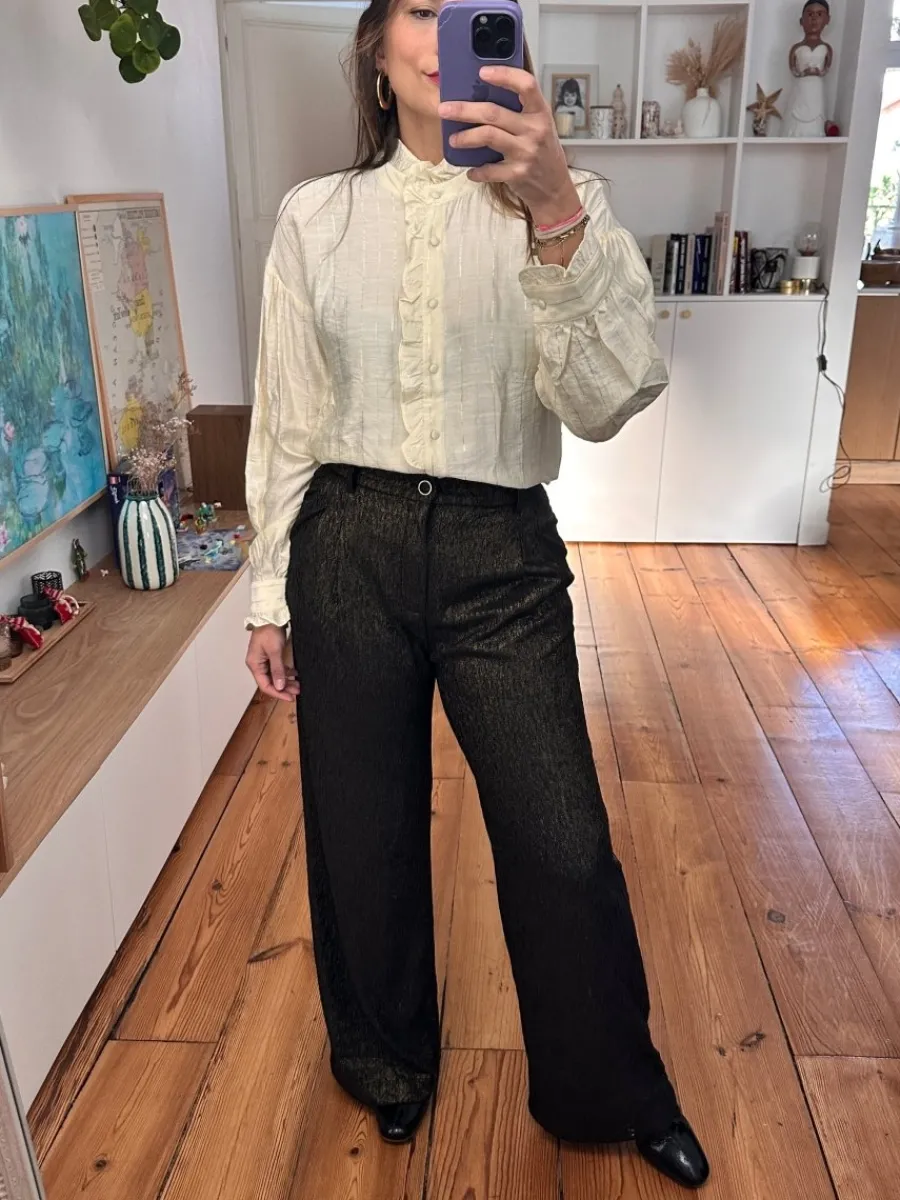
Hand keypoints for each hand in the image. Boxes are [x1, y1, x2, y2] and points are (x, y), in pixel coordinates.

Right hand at [246, 624, 299, 701]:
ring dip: (286, 681)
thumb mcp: (275, 651)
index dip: (278, 693)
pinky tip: (294, 674)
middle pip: (270, 682)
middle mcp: (257, 664)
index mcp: (254, 664)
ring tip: (298, 685)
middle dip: (284, 688)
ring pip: (275, 676)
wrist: (270, 615)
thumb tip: (279, 686)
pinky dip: (286, 672)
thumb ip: (277, 670)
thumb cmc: (269, 630)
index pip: (265, 685)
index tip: (290, 697)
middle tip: (297, 691)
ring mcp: (263, 660)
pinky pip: (277, 668)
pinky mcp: (270, 655)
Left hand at [439, 65, 580, 226]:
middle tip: (444, 109)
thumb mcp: (539, 125)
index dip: (504, 75)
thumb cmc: (543, 151)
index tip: (482, 72)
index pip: (526, 85)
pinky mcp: (518, 173)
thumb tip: (483, 95)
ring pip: (488, 136)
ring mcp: (526, 152)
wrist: (555, 187)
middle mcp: (534, 129)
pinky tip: (471, 171)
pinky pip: (490, 170)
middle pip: (494, 113)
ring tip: (453, 139)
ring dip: (466, 137)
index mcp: (540, 112)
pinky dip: (477, 171)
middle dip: (464, 110)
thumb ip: (519, 111)